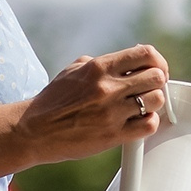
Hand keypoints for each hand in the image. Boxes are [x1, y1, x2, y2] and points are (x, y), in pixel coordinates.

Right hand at [0, 45, 170, 176]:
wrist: (33, 130)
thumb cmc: (53, 100)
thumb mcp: (73, 70)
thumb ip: (100, 63)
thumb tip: (127, 61)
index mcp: (99, 67)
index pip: (146, 54)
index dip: (157, 62)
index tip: (155, 70)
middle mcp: (108, 87)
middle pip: (157, 77)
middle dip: (157, 82)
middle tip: (149, 89)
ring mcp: (111, 112)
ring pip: (156, 100)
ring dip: (153, 103)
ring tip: (141, 106)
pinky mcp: (113, 135)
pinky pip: (148, 125)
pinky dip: (148, 123)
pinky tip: (137, 122)